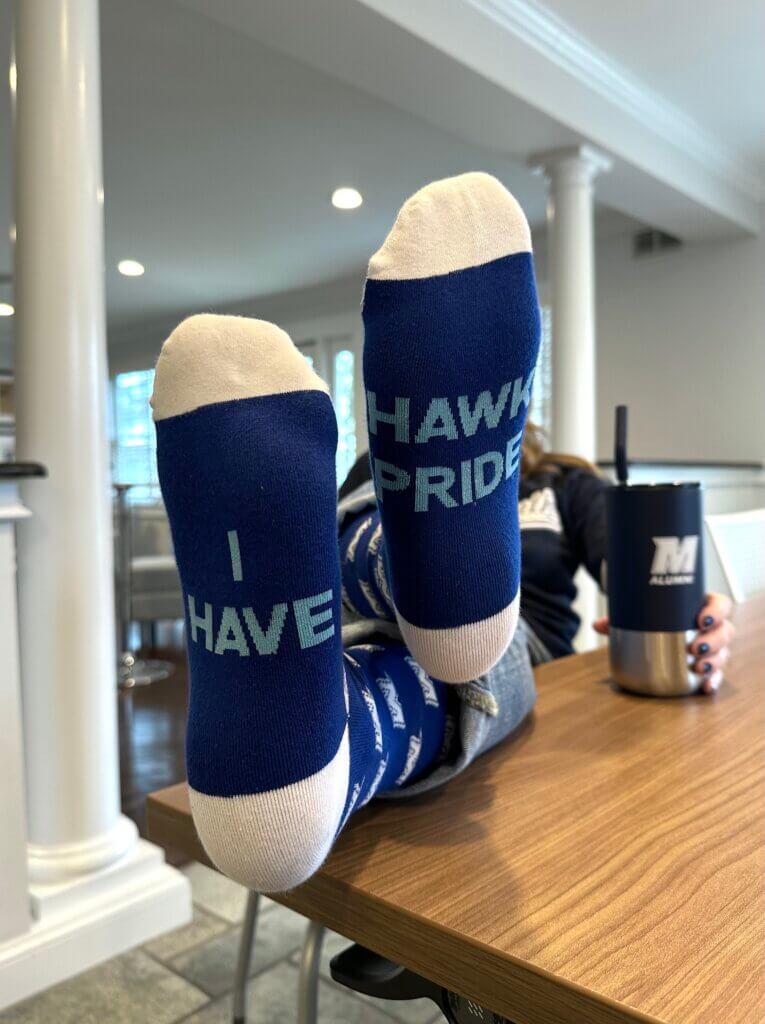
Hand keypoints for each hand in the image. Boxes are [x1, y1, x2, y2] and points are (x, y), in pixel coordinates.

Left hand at [593, 592, 734, 694]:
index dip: (717, 611)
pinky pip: (717, 674)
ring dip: (714, 661)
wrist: (655, 630)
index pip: (721, 604)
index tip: (702, 618)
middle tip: (694, 648)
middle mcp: (711, 627)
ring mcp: (711, 648)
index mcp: (700, 606)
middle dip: (713, 641)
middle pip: (724, 632)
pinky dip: (713, 681)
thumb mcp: (638, 614)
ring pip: (722, 654)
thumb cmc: (654, 617)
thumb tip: (597, 625)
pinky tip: (705, 687)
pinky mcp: (707, 667)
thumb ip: (619, 618)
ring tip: (697, 667)